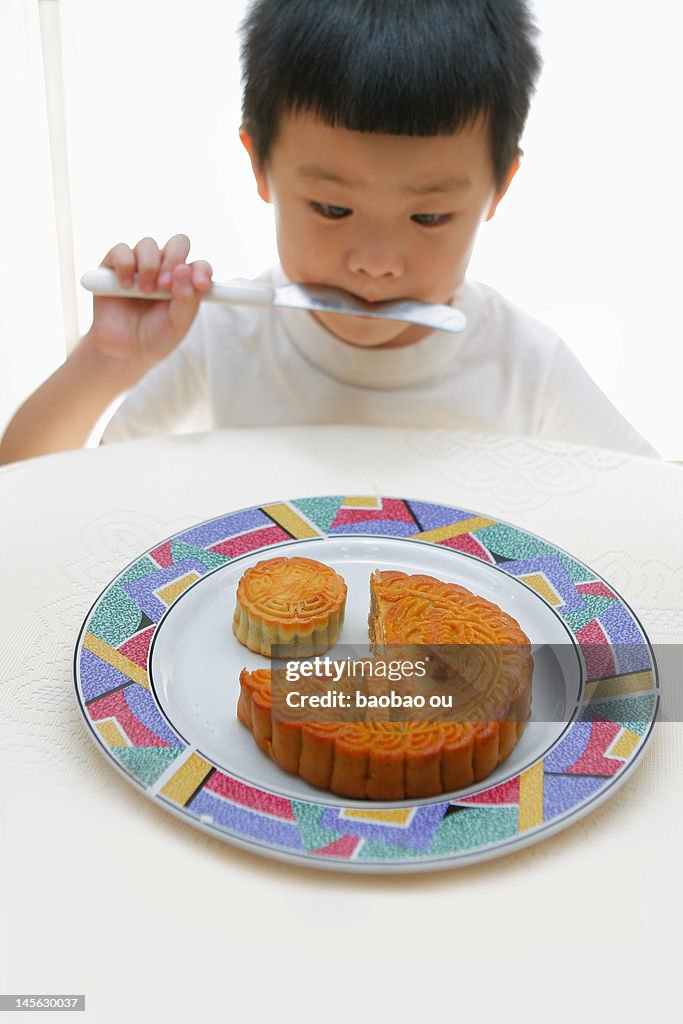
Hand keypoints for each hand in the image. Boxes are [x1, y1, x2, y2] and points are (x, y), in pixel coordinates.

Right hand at [85, 234, 212, 371]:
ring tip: (146, 291)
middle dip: (174, 259)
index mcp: (184, 282)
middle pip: (177, 243)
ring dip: (149, 266)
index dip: (202, 271)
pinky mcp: (113, 266)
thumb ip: (187, 301)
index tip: (200, 286)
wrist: (123, 352)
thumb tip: (185, 270)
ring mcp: (139, 265)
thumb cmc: (155, 338)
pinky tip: (126, 285)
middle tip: (165, 285)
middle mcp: (164, 268)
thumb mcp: (178, 325)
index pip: (199, 265)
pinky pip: (121, 250)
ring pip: (148, 244)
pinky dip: (125, 264)